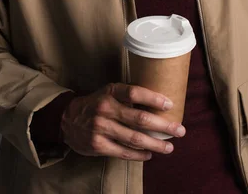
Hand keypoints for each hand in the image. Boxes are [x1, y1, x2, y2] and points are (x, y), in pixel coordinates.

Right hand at [60, 82, 185, 160]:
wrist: (67, 119)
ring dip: (155, 144)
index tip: (170, 104)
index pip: (134, 92)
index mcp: (110, 92)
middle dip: (163, 125)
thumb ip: (128, 96)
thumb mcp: (109, 92)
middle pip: (139, 118)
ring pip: (134, 138)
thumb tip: (159, 103)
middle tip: (180, 130)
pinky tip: (150, 155)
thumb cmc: (97, 104)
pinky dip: (139, 155)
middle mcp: (106, 109)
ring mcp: (101, 128)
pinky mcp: (98, 145)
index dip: (153, 98)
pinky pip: (123, 152)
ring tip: (169, 147)